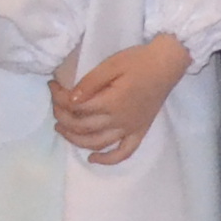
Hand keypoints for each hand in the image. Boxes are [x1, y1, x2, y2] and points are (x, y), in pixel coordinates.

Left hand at [51, 33, 190, 162]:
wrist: (168, 64)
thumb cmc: (139, 60)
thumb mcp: (112, 64)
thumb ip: (90, 82)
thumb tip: (70, 99)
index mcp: (112, 102)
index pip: (77, 107)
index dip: (59, 98)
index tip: (52, 86)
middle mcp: (119, 120)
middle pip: (82, 126)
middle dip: (62, 116)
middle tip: (54, 105)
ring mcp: (130, 128)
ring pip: (96, 143)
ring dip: (74, 139)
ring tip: (61, 128)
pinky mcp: (139, 131)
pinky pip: (123, 153)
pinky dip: (107, 160)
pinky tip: (92, 158)